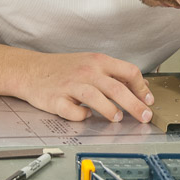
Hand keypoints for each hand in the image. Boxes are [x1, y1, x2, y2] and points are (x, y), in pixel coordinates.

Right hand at [20, 52, 153, 122]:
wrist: (31, 69)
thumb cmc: (64, 68)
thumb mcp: (92, 63)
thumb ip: (116, 74)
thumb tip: (142, 86)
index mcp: (99, 61)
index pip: (128, 72)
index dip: (142, 88)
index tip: (149, 101)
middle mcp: (87, 71)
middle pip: (116, 88)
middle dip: (135, 104)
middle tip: (145, 117)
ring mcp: (71, 85)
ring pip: (95, 97)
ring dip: (110, 110)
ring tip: (118, 118)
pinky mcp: (56, 99)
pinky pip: (72, 111)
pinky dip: (81, 116)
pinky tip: (86, 116)